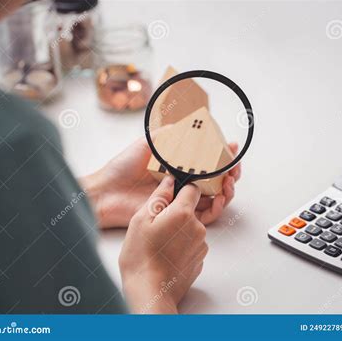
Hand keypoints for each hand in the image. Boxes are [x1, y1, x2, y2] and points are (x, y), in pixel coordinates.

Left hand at [80, 137, 240, 227]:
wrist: (107, 192)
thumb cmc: (124, 167)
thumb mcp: (149, 144)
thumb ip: (170, 135)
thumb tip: (191, 124)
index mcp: (179, 167)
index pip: (208, 162)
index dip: (224, 156)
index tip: (233, 147)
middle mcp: (184, 184)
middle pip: (217, 181)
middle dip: (232, 173)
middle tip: (235, 168)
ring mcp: (182, 201)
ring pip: (215, 199)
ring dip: (228, 190)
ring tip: (229, 182)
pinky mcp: (178, 217)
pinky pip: (204, 216)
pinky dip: (217, 208)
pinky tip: (220, 198)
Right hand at [119, 177, 207, 313]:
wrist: (150, 291)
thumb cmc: (141, 257)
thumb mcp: (140, 220)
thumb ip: (158, 197)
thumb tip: (169, 181)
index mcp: (183, 213)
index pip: (192, 188)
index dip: (181, 189)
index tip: (170, 195)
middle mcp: (198, 227)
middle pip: (190, 210)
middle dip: (176, 213)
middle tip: (156, 226)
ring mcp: (201, 245)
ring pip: (191, 228)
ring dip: (179, 231)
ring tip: (159, 243)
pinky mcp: (200, 259)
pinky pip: (192, 244)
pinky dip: (182, 246)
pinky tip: (166, 254)